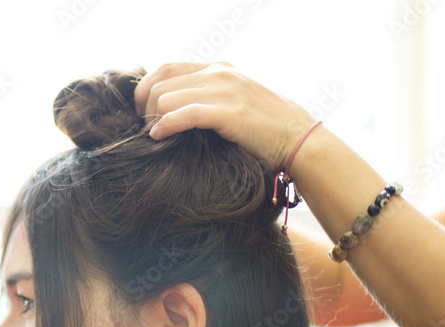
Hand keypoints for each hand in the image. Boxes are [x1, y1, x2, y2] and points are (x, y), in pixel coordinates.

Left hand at [134, 62, 316, 172]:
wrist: (301, 141)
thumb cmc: (264, 132)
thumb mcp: (232, 104)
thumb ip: (206, 99)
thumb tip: (169, 110)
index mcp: (219, 69)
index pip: (166, 68)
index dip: (146, 90)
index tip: (143, 114)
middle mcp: (221, 74)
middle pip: (160, 83)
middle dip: (145, 108)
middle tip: (145, 129)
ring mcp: (227, 91)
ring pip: (167, 98)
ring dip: (153, 119)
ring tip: (155, 136)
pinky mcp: (231, 113)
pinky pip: (185, 114)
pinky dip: (166, 125)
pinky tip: (159, 136)